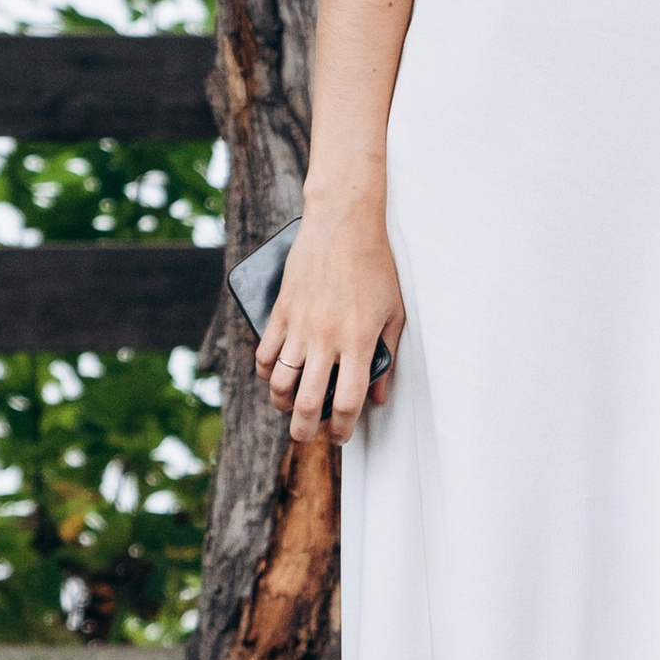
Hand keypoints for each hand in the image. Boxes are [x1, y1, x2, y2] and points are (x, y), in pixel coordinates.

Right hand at [259, 202, 402, 447]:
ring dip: (281, 404)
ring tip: (290, 409)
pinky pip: (264, 354)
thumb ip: (387, 356)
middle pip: (307, 403)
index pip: (348, 402)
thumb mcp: (394, 312)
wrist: (343, 225)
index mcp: (358, 341)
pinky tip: (274, 377)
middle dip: (306, 430)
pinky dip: (265, 372)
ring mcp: (300, 326)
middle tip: (309, 435)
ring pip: (279, 383)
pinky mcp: (280, 312)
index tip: (341, 435)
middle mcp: (326, 339)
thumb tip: (380, 397)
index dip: (342, 428)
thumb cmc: (375, 267)